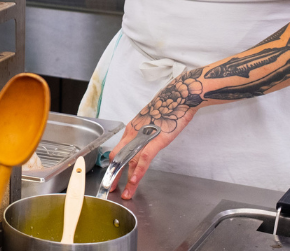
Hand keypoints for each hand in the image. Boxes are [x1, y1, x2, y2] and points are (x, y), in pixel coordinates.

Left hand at [106, 67, 205, 199]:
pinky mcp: (155, 141)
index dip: (114, 164)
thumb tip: (144, 140)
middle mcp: (133, 133)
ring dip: (126, 180)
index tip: (112, 175)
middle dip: (114, 175)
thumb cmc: (168, 107)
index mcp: (132, 129)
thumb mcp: (151, 120)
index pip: (118, 150)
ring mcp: (143, 137)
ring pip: (130, 162)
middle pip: (119, 158)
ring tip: (124, 193)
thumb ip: (145, 132)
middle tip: (110, 188)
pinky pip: (143, 160)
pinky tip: (135, 182)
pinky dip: (138, 172)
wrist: (179, 97)